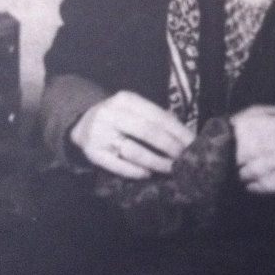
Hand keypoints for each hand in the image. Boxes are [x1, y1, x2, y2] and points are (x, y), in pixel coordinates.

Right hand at [69, 91, 194, 178]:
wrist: (81, 124)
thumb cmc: (119, 117)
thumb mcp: (134, 109)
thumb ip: (156, 117)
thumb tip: (184, 134)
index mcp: (126, 99)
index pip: (157, 115)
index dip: (178, 131)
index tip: (193, 143)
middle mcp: (111, 114)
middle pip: (147, 131)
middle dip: (170, 146)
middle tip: (186, 158)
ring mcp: (100, 134)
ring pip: (133, 150)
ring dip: (156, 161)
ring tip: (172, 168)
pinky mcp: (93, 153)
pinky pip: (118, 165)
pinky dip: (135, 171)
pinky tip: (148, 174)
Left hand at [231, 106, 274, 193]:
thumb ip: (249, 114)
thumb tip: (230, 123)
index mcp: (253, 128)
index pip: (225, 139)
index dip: (227, 142)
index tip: (231, 143)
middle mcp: (254, 148)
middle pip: (231, 159)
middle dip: (236, 158)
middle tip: (247, 156)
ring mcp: (261, 168)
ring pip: (240, 174)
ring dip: (245, 172)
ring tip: (258, 166)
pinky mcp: (269, 185)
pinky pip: (251, 187)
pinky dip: (253, 184)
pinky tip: (263, 176)